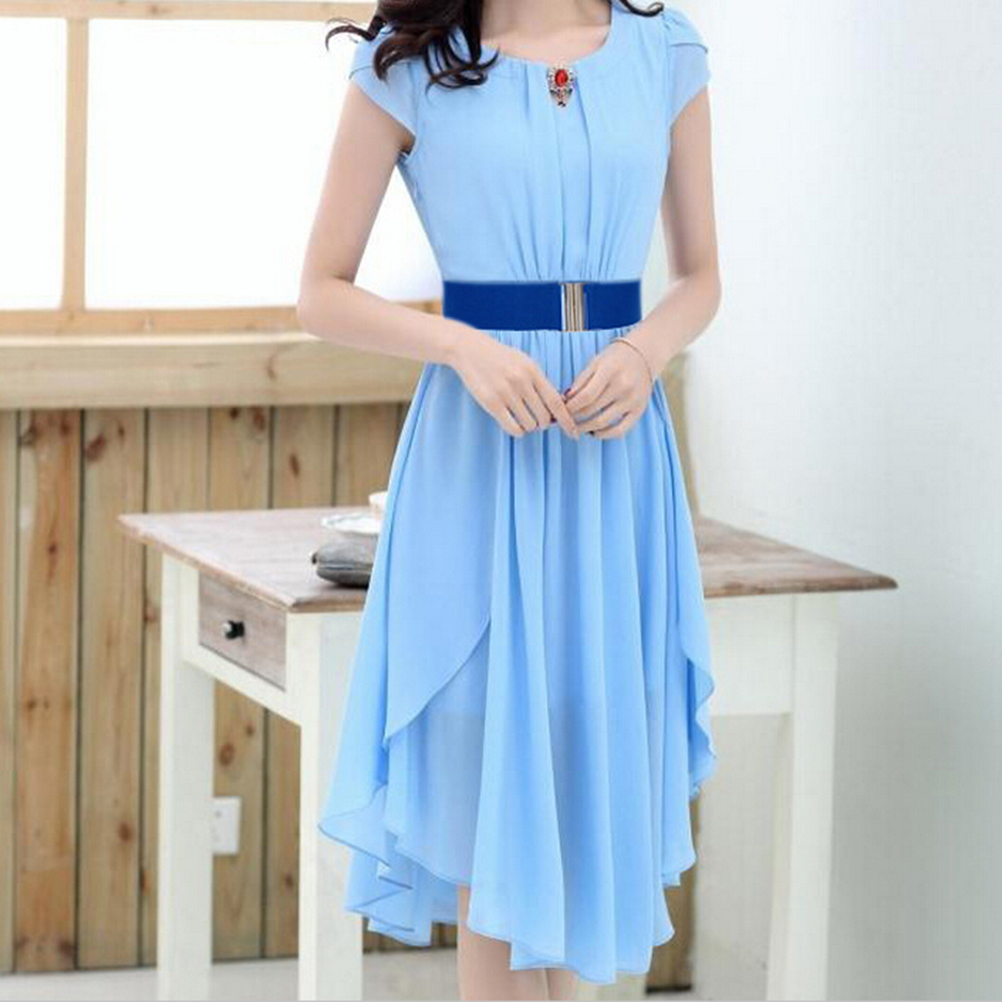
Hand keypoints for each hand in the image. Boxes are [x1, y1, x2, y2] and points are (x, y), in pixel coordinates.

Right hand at [450, 329, 579, 438]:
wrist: (470, 350)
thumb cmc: (499, 357)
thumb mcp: (524, 362)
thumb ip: (539, 382)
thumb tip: (556, 407)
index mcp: (532, 371)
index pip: (556, 401)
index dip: (567, 419)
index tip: (573, 432)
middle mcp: (521, 381)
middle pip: (544, 417)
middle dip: (544, 423)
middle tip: (539, 420)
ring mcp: (505, 392)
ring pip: (530, 424)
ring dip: (530, 426)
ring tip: (523, 418)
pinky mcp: (491, 402)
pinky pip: (513, 427)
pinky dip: (518, 431)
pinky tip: (515, 425)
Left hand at [564, 336, 655, 438]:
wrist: (644, 356)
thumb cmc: (615, 359)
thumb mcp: (595, 362)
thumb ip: (580, 381)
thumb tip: (564, 401)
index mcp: (610, 371)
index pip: (585, 396)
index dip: (570, 407)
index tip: (562, 410)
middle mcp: (623, 386)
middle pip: (591, 410)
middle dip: (574, 417)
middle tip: (565, 419)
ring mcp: (632, 400)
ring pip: (602, 422)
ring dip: (584, 428)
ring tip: (575, 427)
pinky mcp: (639, 411)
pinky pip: (620, 430)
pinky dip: (604, 435)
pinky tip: (593, 432)